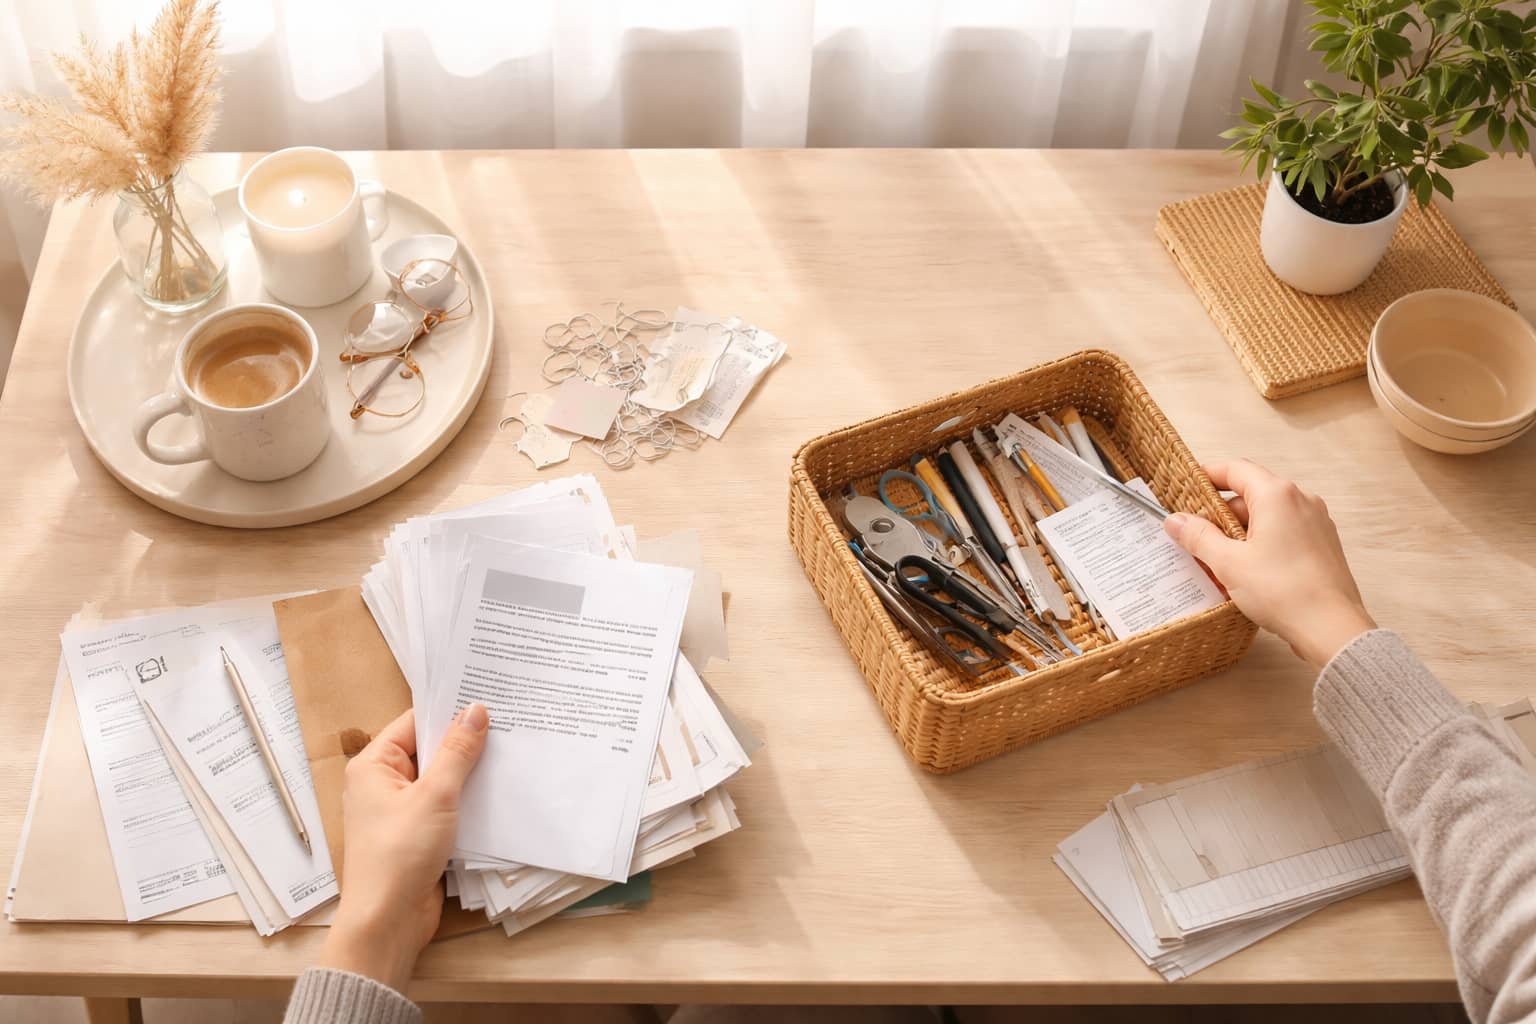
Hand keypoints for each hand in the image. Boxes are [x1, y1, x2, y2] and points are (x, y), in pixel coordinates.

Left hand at [317, 703, 487, 991]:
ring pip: (441, 779)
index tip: (487, 697)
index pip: (415, 722)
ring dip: (469, 773)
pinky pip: (445, 805)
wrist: (387, 921)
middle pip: (429, 750)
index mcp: (374, 765)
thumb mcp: (434, 796)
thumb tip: (476, 710)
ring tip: (511, 752)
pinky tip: (498, 791)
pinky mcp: (418, 833)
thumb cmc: (400, 853)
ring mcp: (401, 810)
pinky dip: (467, 799)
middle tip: (509, 722)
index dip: (449, 710)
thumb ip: (457, 752)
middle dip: (465, 741)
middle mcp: (383, 783)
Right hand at [1162, 459, 1375, 668]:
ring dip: (1240, 533)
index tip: (1187, 488)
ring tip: (1221, 563)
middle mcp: (1301, 501)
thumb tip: (1176, 521)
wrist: (1331, 627)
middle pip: (1250, 495)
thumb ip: (1198, 536)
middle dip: (1220, 515)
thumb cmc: (1283, 591)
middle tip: (1197, 539)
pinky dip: (1261, 544)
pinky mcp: (1322, 544)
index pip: (1236, 469)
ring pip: (1266, 516)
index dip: (1207, 475)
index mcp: (1277, 495)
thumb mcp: (1228, 563)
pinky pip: (1284, 533)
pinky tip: (1248, 571)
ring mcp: (1316, 522)